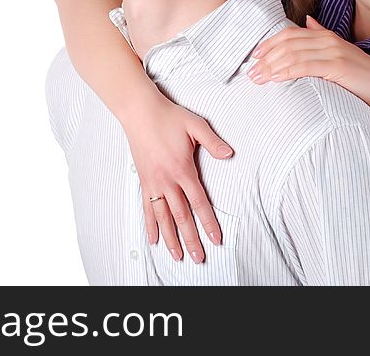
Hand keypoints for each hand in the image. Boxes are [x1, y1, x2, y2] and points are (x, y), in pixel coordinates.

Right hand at [121, 93, 234, 263]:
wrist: (139, 111)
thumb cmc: (167, 117)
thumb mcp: (195, 125)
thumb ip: (213, 142)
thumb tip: (229, 154)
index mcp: (182, 169)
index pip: (199, 203)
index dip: (208, 223)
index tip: (215, 238)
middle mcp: (167, 180)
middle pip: (181, 216)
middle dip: (191, 239)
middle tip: (199, 257)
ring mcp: (153, 182)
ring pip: (163, 217)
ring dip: (171, 238)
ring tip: (177, 256)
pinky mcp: (144, 180)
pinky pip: (147, 208)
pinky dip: (151, 225)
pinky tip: (154, 238)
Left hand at [247, 15, 369, 110]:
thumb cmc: (360, 76)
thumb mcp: (339, 51)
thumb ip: (322, 35)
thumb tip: (308, 20)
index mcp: (325, 35)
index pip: (290, 34)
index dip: (270, 43)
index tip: (255, 55)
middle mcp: (327, 40)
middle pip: (287, 44)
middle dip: (266, 57)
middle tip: (251, 72)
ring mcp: (332, 52)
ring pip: (293, 54)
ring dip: (271, 66)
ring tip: (258, 78)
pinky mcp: (336, 66)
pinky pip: (305, 66)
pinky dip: (287, 71)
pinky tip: (275, 78)